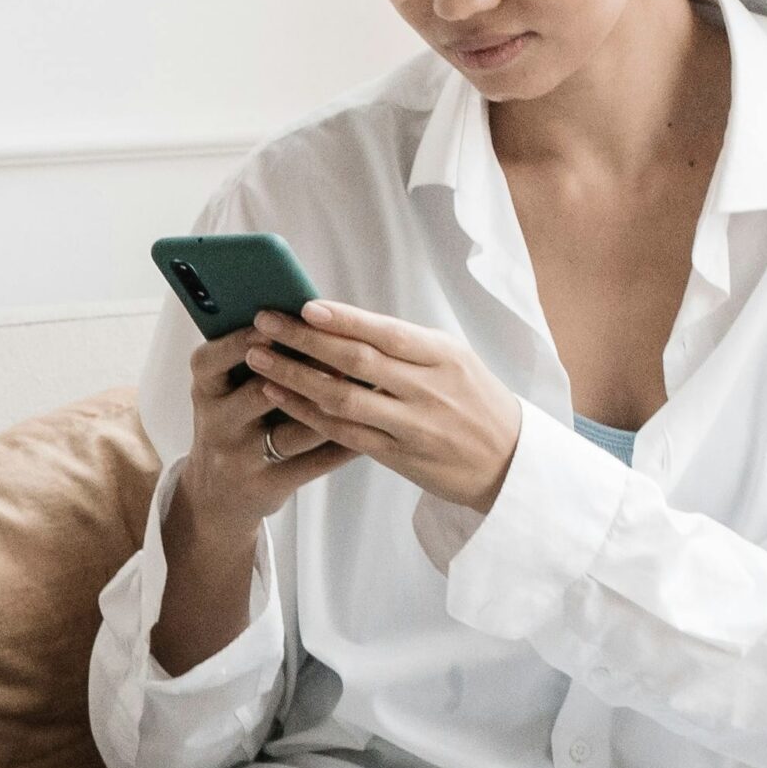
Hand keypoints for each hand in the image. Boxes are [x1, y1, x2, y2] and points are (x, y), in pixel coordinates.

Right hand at [183, 324, 361, 533]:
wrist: (217, 494)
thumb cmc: (236, 421)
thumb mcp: (227, 389)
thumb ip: (256, 355)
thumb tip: (307, 314)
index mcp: (205, 390)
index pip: (210, 361)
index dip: (239, 341)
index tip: (270, 323)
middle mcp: (216, 423)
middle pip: (257, 393)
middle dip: (301, 370)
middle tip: (339, 351)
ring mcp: (240, 458)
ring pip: (292, 432)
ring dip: (332, 407)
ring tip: (366, 386)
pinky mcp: (267, 486)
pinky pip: (312, 464)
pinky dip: (344, 445)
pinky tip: (370, 425)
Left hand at [245, 300, 522, 511]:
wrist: (508, 462)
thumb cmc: (474, 400)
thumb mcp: (453, 361)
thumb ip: (405, 345)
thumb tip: (343, 321)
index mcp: (444, 356)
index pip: (386, 332)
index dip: (344, 319)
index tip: (305, 305)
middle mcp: (428, 389)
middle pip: (357, 361)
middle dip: (304, 340)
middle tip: (264, 322)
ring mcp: (412, 426)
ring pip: (343, 399)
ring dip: (295, 376)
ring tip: (258, 358)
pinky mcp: (399, 456)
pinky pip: (344, 434)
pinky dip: (307, 413)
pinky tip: (280, 396)